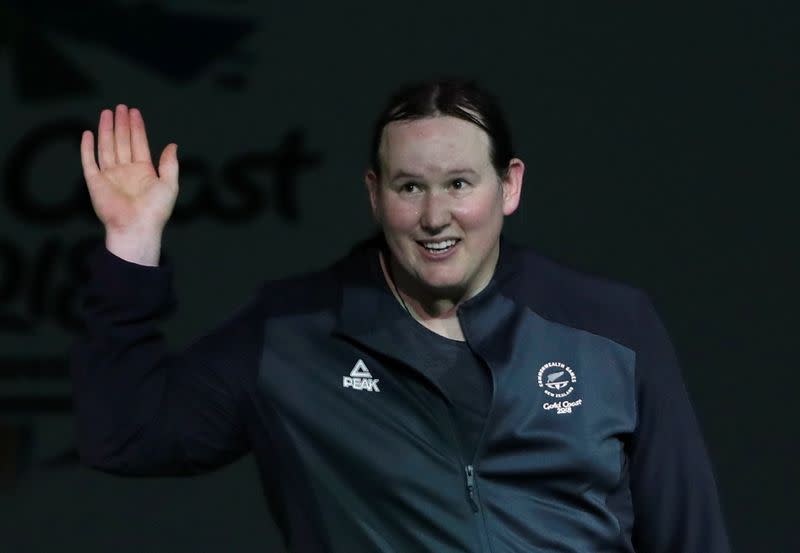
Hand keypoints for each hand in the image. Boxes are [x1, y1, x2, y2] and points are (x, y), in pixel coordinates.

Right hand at [81, 104, 178, 263]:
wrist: (136, 227)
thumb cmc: (155, 211)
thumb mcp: (169, 184)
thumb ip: (170, 164)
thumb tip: (173, 145)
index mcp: (143, 172)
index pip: (139, 143)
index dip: (137, 127)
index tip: (134, 112)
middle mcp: (125, 171)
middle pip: (122, 142)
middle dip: (121, 124)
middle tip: (120, 107)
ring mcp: (110, 176)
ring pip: (107, 147)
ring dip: (106, 130)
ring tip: (107, 113)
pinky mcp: (95, 182)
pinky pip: (89, 161)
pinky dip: (87, 147)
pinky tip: (88, 133)